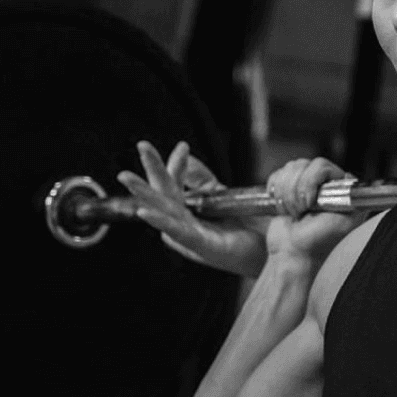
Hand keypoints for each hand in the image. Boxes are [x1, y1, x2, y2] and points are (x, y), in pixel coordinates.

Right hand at [118, 141, 266, 276]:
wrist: (269, 251)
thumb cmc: (244, 228)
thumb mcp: (221, 197)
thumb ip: (202, 180)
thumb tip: (186, 155)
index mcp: (188, 210)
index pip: (175, 182)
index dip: (177, 164)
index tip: (184, 146)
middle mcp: (184, 222)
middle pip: (164, 192)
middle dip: (152, 168)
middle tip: (142, 145)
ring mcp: (190, 235)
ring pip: (163, 210)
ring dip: (144, 193)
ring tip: (127, 177)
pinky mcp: (200, 247)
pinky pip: (178, 232)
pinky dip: (161, 221)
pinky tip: (145, 211)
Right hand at [261, 156, 362, 264]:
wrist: (293, 253)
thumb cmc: (320, 241)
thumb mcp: (345, 222)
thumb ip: (353, 201)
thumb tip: (361, 180)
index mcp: (341, 188)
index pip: (321, 166)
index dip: (310, 182)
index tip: (309, 203)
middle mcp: (326, 183)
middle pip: (303, 164)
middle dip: (296, 191)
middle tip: (301, 212)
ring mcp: (306, 184)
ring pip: (290, 169)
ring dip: (286, 194)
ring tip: (294, 213)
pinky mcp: (288, 188)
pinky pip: (277, 175)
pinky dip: (276, 192)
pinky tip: (283, 208)